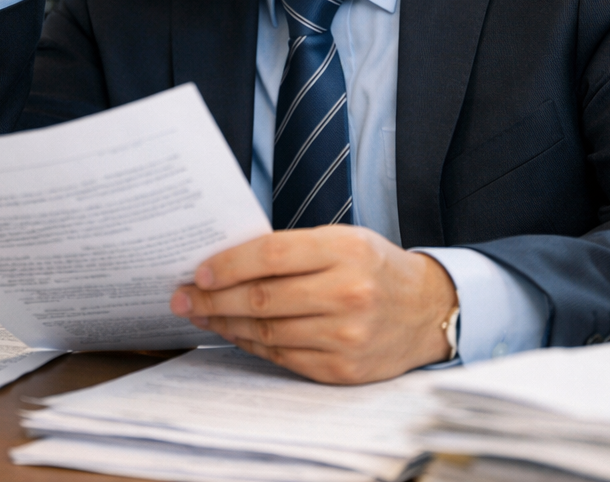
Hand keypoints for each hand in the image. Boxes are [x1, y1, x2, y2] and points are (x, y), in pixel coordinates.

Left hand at [170, 225, 456, 383]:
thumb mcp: (340, 239)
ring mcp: (346, 336)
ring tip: (199, 315)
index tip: (197, 272)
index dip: (227, 265)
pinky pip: (282, 357)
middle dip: (212, 299)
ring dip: (225, 323)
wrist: (428, 310)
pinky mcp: (343, 369)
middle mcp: (348, 293)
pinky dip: (251, 345)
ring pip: (267, 331)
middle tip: (181, 298)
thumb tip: (225, 261)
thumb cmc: (372, 265)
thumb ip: (290, 247)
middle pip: (262, 298)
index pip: (270, 254)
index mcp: (344, 250)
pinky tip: (232, 332)